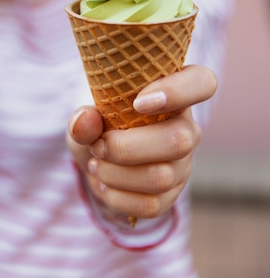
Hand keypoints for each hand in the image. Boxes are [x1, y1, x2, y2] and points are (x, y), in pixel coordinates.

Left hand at [67, 64, 216, 219]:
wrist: (96, 156)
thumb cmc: (99, 122)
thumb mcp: (86, 112)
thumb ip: (84, 115)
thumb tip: (84, 122)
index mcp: (173, 93)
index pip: (202, 82)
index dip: (178, 91)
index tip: (138, 103)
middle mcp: (186, 127)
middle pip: (179, 140)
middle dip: (127, 147)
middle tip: (98, 145)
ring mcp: (183, 163)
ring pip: (162, 176)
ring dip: (117, 173)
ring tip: (95, 162)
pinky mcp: (172, 193)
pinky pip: (152, 204)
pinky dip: (118, 197)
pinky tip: (104, 184)